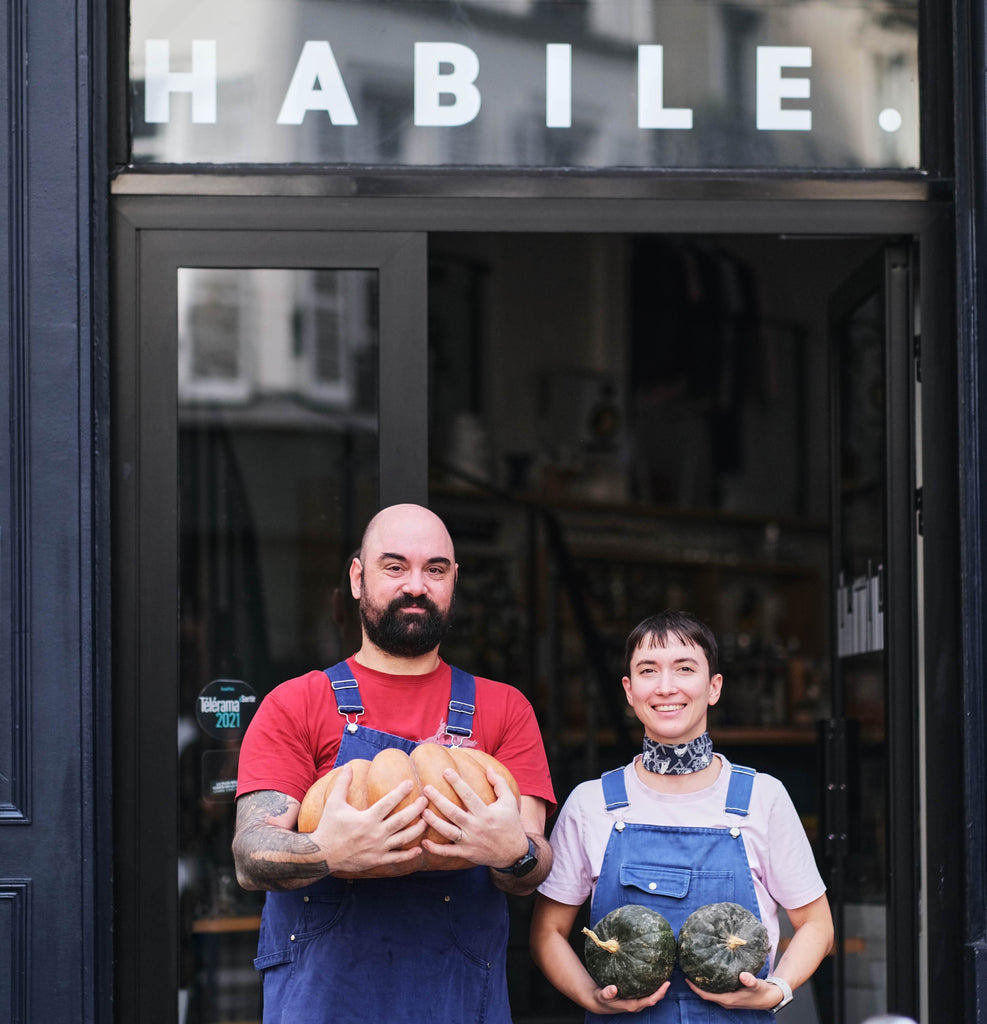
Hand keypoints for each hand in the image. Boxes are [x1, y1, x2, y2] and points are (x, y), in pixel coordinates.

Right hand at [310, 762, 427, 873]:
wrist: (322, 854)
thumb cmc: (328, 827)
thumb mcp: (334, 803)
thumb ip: (343, 784)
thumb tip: (348, 766)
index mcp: (367, 818)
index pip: (388, 802)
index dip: (401, 792)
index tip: (410, 783)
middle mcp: (375, 833)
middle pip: (401, 820)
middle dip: (416, 809)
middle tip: (426, 800)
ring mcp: (377, 848)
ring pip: (403, 839)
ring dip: (417, 830)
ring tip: (426, 821)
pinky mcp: (376, 860)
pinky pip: (396, 858)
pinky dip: (408, 855)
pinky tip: (418, 850)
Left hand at [420, 767, 528, 866]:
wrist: (514, 853)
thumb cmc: (510, 823)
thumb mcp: (509, 801)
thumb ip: (499, 783)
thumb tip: (488, 768)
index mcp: (486, 813)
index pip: (468, 795)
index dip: (457, 782)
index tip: (445, 771)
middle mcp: (476, 827)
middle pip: (454, 812)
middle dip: (439, 800)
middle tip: (426, 788)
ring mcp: (470, 842)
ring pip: (448, 831)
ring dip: (434, 822)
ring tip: (422, 812)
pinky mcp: (466, 853)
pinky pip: (448, 852)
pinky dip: (436, 849)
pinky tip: (424, 842)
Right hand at [590, 980, 669, 1013]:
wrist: (599, 1002)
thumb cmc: (602, 999)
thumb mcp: (601, 996)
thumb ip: (607, 993)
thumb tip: (613, 989)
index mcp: (632, 1005)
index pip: (650, 1000)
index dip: (660, 993)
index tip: (667, 983)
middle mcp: (636, 1003)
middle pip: (654, 998)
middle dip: (662, 989)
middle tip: (668, 976)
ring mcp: (636, 1000)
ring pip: (651, 995)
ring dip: (658, 987)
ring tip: (663, 973)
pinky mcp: (634, 995)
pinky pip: (646, 991)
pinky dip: (651, 984)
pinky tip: (651, 973)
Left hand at [686, 972, 782, 1010]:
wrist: (770, 998)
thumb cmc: (762, 992)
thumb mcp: (757, 985)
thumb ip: (750, 981)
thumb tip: (744, 975)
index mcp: (729, 1000)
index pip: (707, 996)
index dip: (696, 989)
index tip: (686, 979)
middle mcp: (726, 1001)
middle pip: (706, 995)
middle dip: (696, 986)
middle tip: (687, 972)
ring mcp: (728, 999)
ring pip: (711, 993)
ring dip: (702, 985)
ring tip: (694, 972)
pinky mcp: (731, 996)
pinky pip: (716, 991)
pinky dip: (710, 985)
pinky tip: (708, 975)